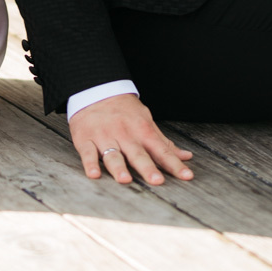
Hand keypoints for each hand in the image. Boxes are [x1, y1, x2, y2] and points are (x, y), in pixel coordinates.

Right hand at [69, 94, 193, 186]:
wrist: (95, 90)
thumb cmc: (124, 110)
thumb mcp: (146, 121)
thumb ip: (164, 143)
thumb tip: (186, 157)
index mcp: (142, 130)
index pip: (162, 149)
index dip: (174, 164)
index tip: (186, 176)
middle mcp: (124, 134)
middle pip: (138, 153)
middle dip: (148, 168)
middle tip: (157, 181)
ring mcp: (104, 136)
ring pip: (112, 154)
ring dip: (119, 167)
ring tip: (125, 179)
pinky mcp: (85, 138)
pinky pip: (87, 152)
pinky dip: (90, 164)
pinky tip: (94, 174)